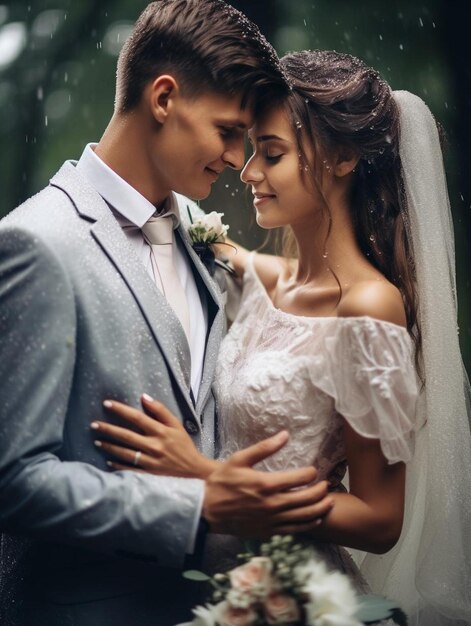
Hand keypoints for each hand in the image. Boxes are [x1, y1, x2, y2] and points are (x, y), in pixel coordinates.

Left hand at [91, 394, 216, 478]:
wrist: (195, 471)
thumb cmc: (185, 446)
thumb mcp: (177, 425)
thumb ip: (160, 410)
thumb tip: (144, 397)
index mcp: (161, 432)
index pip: (137, 418)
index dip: (121, 410)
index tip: (106, 404)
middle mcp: (154, 446)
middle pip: (126, 435)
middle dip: (108, 429)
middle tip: (93, 424)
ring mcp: (150, 461)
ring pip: (124, 452)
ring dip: (109, 446)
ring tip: (97, 440)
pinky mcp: (148, 474)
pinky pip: (129, 469)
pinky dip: (117, 465)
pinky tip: (107, 460)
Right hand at [203, 432, 333, 538]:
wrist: (206, 509)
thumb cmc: (222, 481)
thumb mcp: (240, 459)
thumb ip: (264, 447)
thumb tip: (285, 435)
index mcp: (266, 484)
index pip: (300, 478)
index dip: (311, 473)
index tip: (314, 470)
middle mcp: (272, 504)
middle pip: (307, 498)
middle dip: (321, 491)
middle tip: (328, 484)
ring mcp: (271, 521)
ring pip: (304, 517)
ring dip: (320, 508)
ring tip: (329, 501)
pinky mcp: (268, 532)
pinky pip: (294, 530)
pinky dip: (308, 524)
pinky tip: (315, 519)